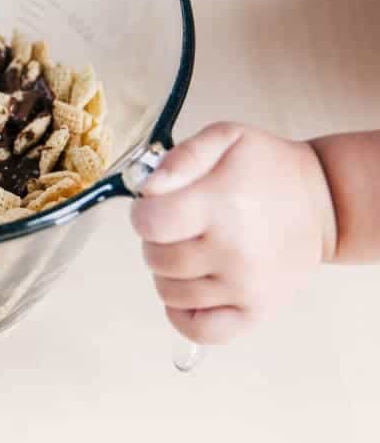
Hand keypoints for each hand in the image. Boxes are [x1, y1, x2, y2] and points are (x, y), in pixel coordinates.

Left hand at [131, 123, 336, 343]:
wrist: (323, 202)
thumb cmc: (268, 168)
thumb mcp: (226, 138)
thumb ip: (180, 157)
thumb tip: (149, 188)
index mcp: (221, 206)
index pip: (149, 224)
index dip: (143, 212)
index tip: (158, 205)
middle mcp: (233, 253)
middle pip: (155, 259)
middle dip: (157, 239)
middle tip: (182, 225)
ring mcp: (246, 287)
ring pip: (169, 292)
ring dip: (169, 272)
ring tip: (194, 249)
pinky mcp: (257, 311)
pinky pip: (199, 330)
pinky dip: (183, 313)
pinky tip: (192, 287)